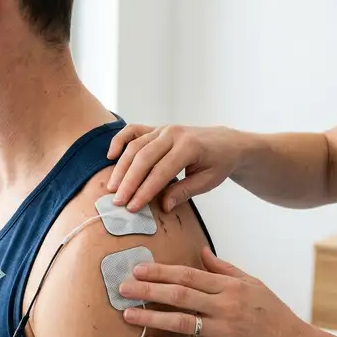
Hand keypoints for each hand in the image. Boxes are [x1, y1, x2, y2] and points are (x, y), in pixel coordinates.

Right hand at [105, 124, 243, 212]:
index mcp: (189, 147)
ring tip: (113, 188)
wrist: (225, 142)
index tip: (133, 207)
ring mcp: (163, 129)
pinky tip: (110, 156)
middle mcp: (173, 134)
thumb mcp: (207, 181)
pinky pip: (133, 131)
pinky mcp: (156, 128)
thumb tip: (163, 206)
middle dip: (129, 182)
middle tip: (118, 202)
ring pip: (135, 146)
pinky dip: (119, 141)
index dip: (145, 191)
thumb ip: (184, 191)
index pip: (162, 172)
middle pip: (144, 158)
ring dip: (121, 168)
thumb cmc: (218, 163)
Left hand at [118, 247, 312, 336]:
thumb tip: (200, 251)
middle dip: (148, 291)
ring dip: (151, 318)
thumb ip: (224, 269)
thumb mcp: (252, 284)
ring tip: (127, 315)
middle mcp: (225, 307)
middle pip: (179, 295)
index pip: (189, 275)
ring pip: (180, 322)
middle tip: (122, 288)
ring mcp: (223, 331)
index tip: (138, 269)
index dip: (161, 271)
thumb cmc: (272, 313)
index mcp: (231, 286)